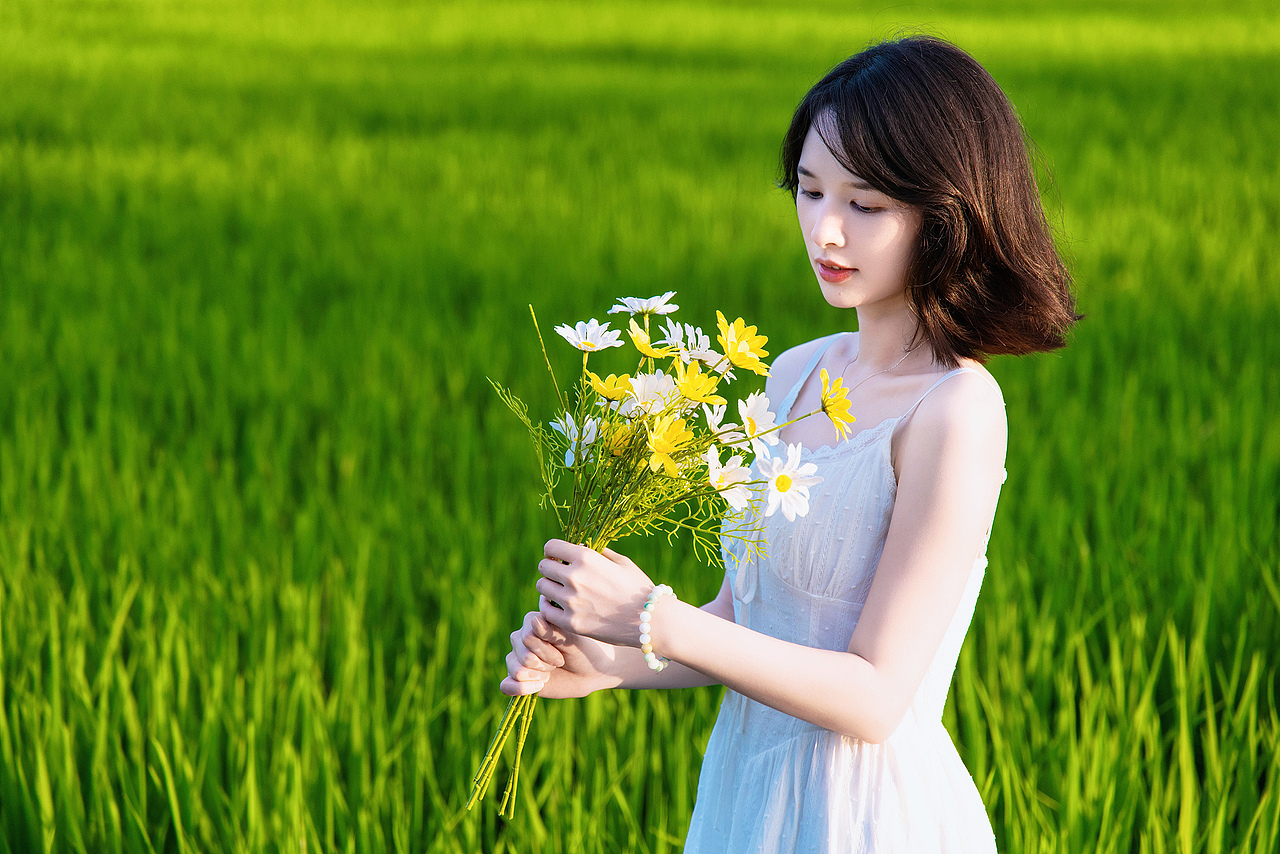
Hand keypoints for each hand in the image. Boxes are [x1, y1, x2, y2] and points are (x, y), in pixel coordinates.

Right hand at [500, 604, 619, 698]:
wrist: (591, 671)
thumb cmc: (584, 650)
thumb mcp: (572, 640)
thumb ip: (553, 631)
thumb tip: (533, 621)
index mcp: (532, 621)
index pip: (527, 638)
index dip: (547, 651)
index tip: (563, 653)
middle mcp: (520, 638)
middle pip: (523, 655)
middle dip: (546, 663)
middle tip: (559, 662)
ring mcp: (517, 658)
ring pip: (516, 670)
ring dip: (539, 675)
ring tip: (551, 671)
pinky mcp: (517, 679)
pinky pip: (506, 686)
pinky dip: (521, 689)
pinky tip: (539, 686)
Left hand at [535, 540, 653, 647]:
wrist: (649, 620)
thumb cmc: (638, 588)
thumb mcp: (621, 562)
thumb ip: (598, 552)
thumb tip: (580, 545)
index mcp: (586, 558)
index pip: (551, 547)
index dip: (553, 551)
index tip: (558, 558)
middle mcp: (575, 577)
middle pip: (544, 567)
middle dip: (551, 569)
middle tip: (560, 576)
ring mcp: (571, 601)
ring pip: (542, 587)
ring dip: (549, 587)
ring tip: (561, 591)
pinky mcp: (571, 622)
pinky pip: (546, 610)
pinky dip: (550, 606)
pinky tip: (560, 606)